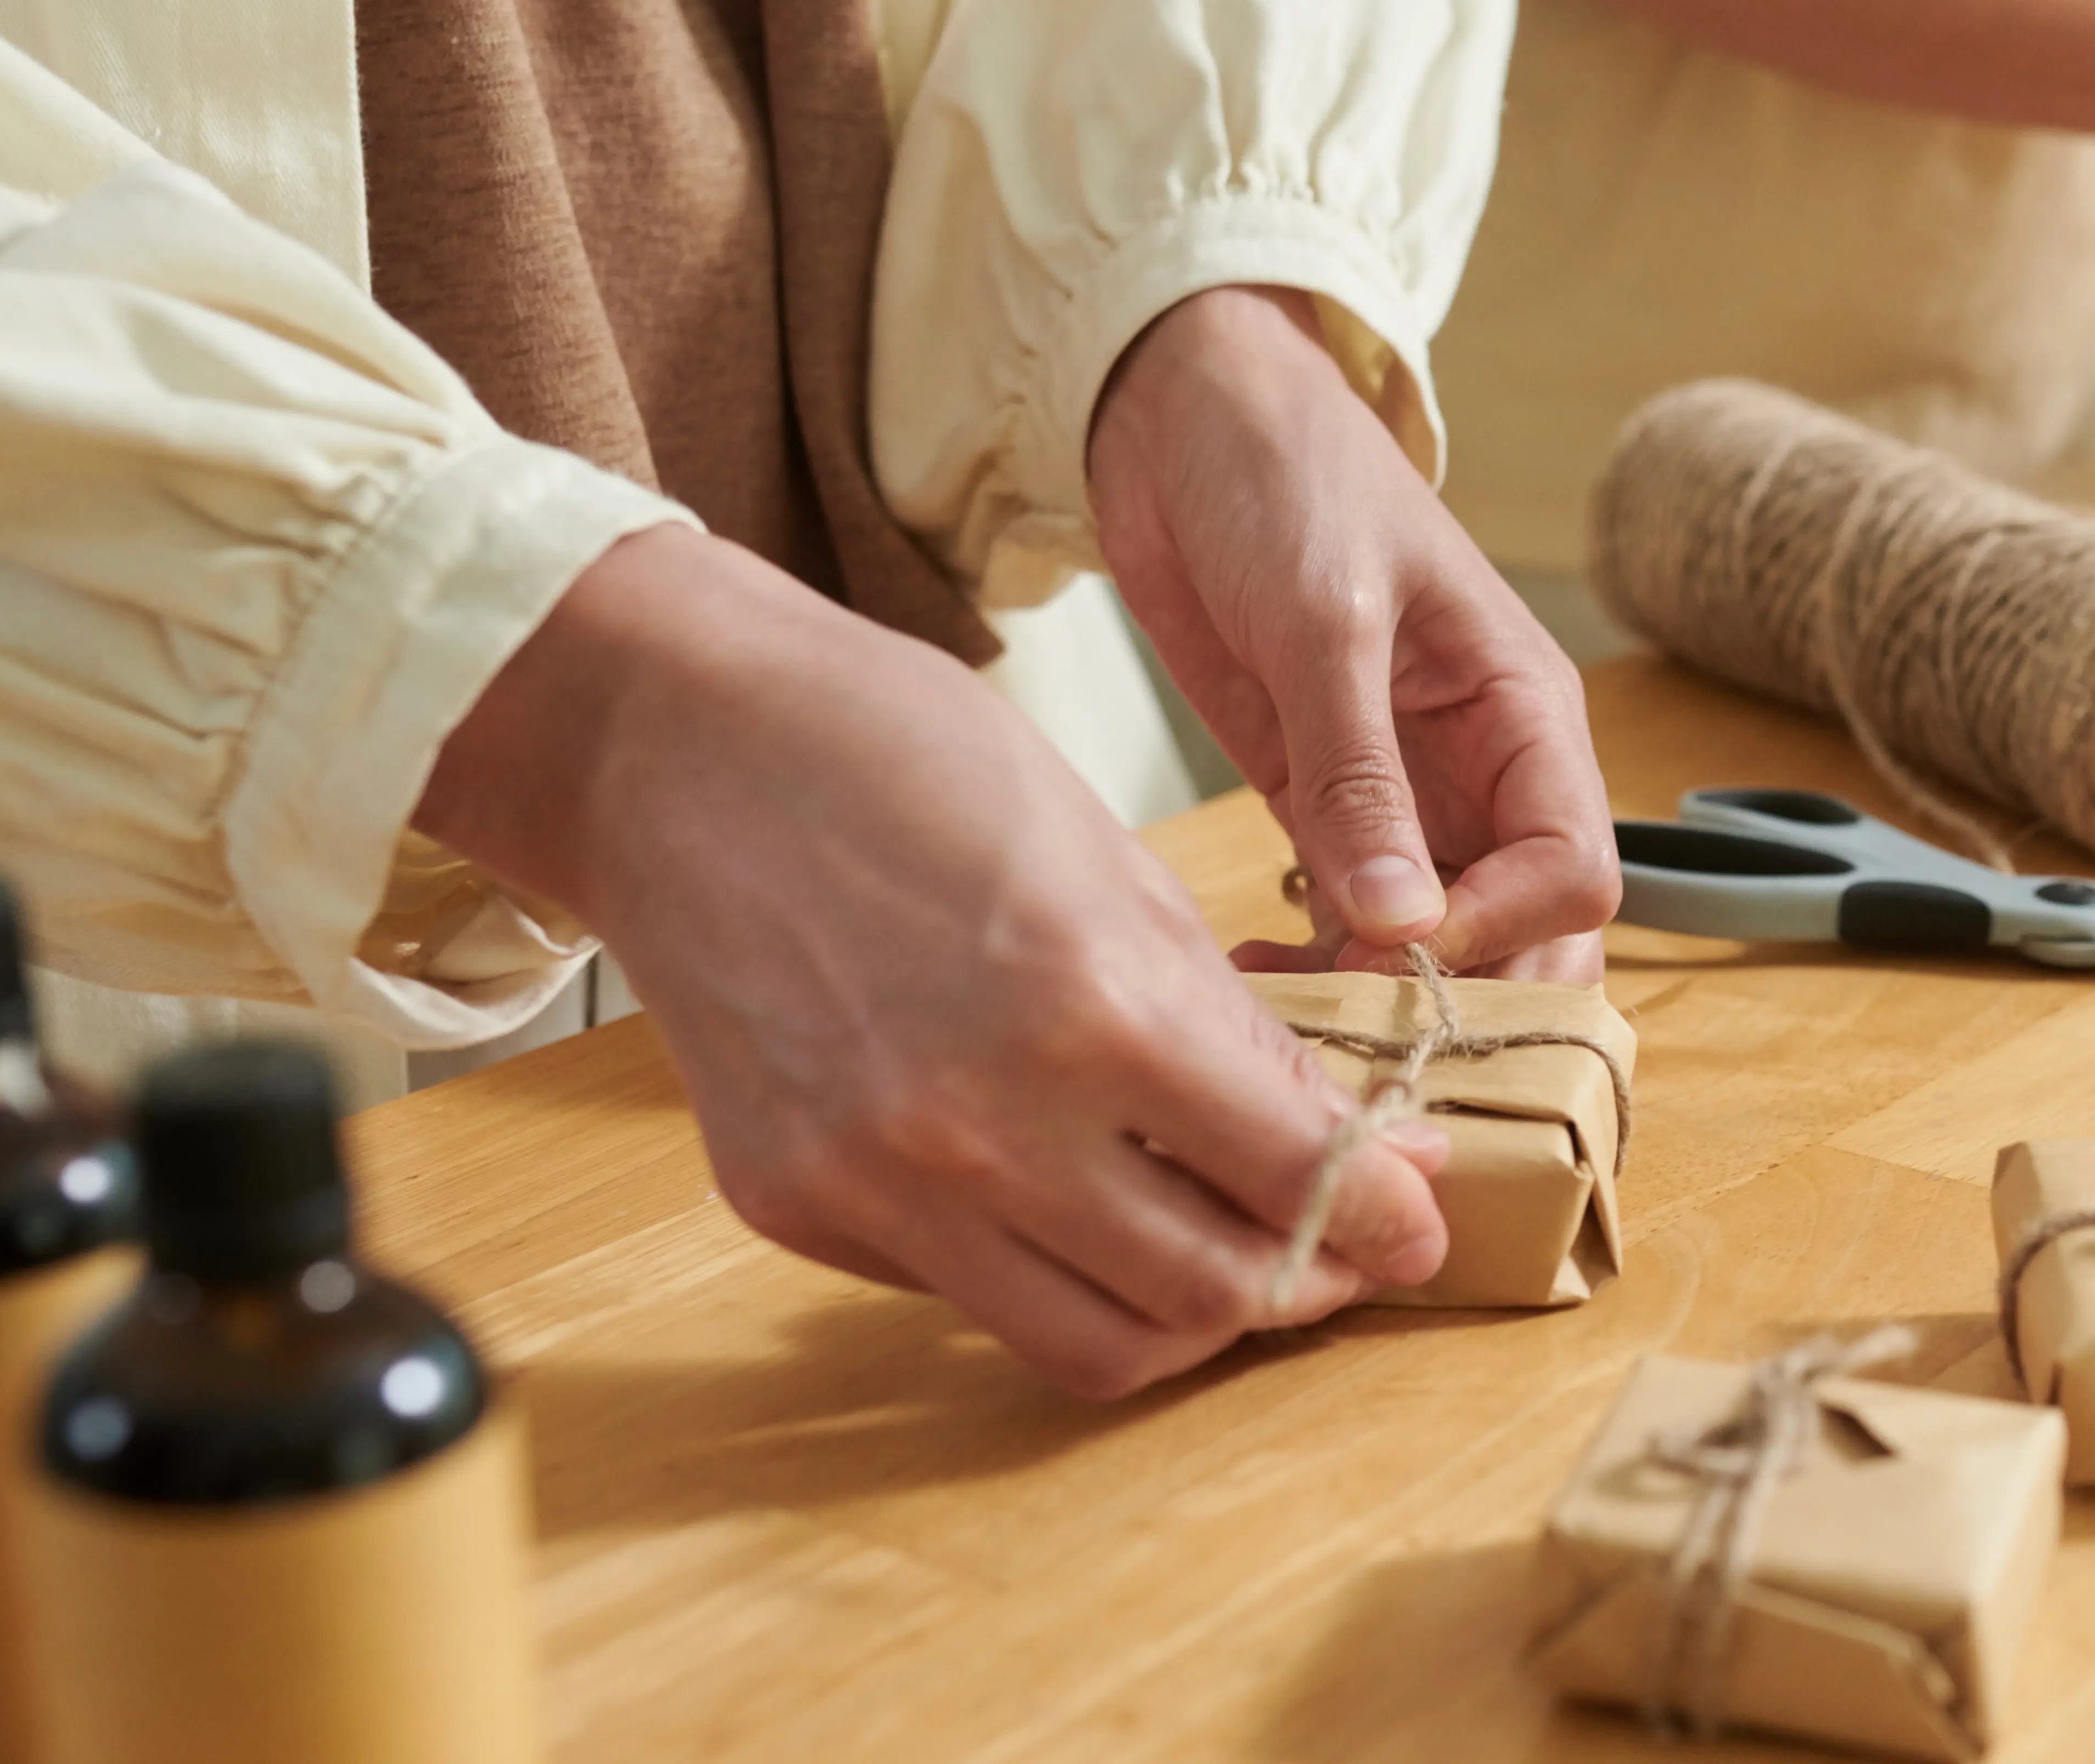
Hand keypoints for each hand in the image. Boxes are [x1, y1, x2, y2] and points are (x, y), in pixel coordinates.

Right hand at [415, 527, 1451, 1398]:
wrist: (673, 749)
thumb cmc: (904, 759)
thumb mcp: (1117, 863)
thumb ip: (1230, 1025)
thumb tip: (1354, 1142)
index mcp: (1089, 1006)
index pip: (1295, 1177)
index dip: (1386, 1214)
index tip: (1421, 1216)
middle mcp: (977, 1123)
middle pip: (1206, 1296)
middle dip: (1306, 1282)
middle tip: (1341, 1243)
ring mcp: (872, 1183)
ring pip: (1091, 1346)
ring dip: (1186, 1315)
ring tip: (1224, 1251)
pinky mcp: (791, 1207)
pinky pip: (964, 1294)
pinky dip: (1050, 1271)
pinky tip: (1074, 1200)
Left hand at [1087, 286, 1616, 984]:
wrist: (1181, 416)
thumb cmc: (1285, 478)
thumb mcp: (1327, 619)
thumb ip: (1358, 773)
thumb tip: (1399, 923)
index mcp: (1525, 712)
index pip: (1576, 868)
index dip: (1506, 928)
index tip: (1403, 949)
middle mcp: (1482, 768)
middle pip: (1530, 926)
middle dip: (1465, 991)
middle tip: (1358, 1024)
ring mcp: (1404, 793)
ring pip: (1442, 938)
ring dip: (1384, 993)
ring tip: (1288, 1008)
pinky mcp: (1323, 803)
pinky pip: (1353, 915)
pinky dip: (1321, 961)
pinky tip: (1256, 969)